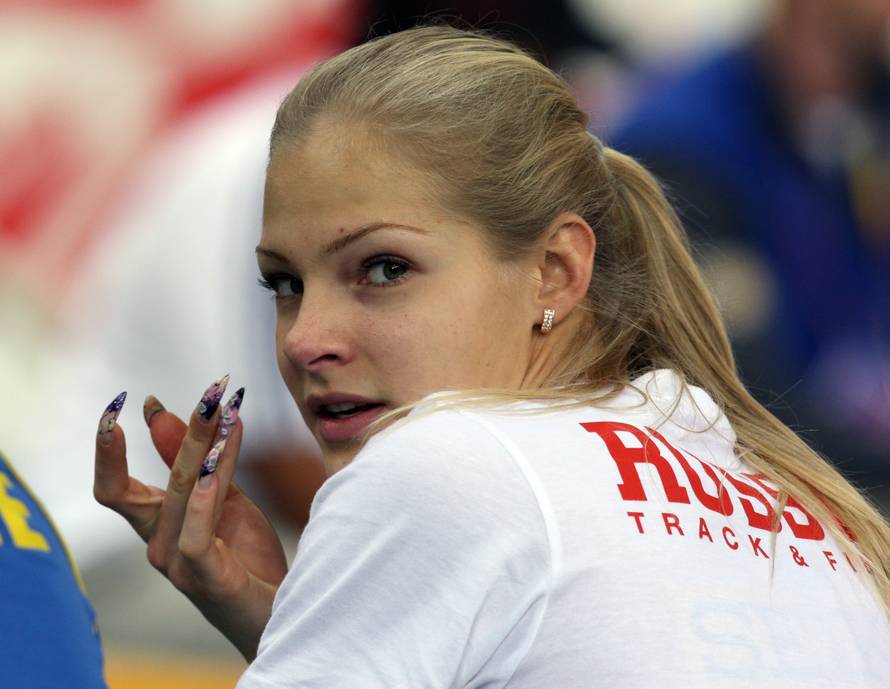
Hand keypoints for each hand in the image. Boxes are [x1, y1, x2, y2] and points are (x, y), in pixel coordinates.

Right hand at [93, 381, 287, 660]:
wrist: (277, 610)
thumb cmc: (245, 556)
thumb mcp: (220, 500)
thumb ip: (193, 462)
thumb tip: (159, 412)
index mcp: (157, 526)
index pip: (114, 487)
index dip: (109, 448)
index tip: (123, 401)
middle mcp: (158, 544)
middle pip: (160, 478)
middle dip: (184, 429)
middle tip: (212, 391)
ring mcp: (177, 563)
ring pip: (183, 494)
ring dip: (206, 448)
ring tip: (229, 412)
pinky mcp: (205, 579)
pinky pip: (194, 535)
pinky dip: (201, 500)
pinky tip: (211, 472)